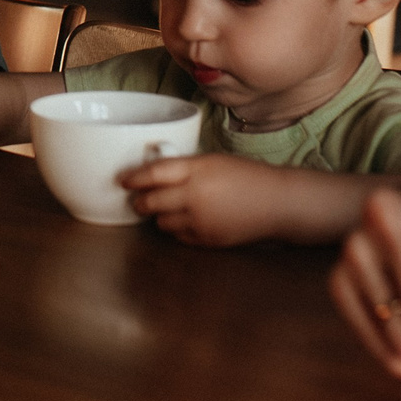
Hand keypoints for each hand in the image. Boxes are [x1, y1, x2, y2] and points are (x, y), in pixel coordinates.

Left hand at [120, 153, 286, 246]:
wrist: (277, 202)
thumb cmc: (248, 177)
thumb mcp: (215, 161)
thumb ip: (186, 167)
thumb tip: (156, 174)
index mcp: (197, 170)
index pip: (154, 174)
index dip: (134, 178)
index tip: (123, 180)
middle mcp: (195, 196)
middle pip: (151, 202)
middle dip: (140, 201)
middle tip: (137, 200)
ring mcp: (200, 220)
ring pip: (162, 222)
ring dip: (158, 216)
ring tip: (164, 209)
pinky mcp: (207, 239)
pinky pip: (179, 236)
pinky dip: (176, 229)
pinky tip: (184, 221)